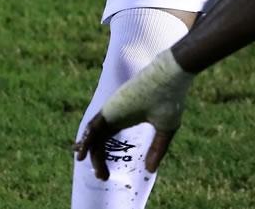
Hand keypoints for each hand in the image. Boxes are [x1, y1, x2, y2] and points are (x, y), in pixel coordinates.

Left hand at [75, 51, 192, 179]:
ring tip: (95, 171)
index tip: (107, 173)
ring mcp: (112, 110)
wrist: (171, 78)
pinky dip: (86, 140)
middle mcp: (116, 114)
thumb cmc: (171, 99)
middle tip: (103, 177)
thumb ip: (158, 149)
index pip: (108, 137)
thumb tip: (150, 170)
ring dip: (91, 153)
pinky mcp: (111, 108)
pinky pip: (93, 126)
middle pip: (99, 139)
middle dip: (98, 158)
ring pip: (94, 135)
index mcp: (127, 117)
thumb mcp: (166, 128)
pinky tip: (83, 153)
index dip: (104, 154)